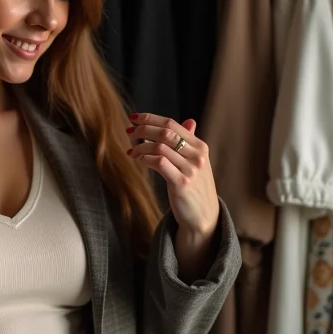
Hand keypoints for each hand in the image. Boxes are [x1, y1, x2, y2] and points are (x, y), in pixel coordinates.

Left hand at [125, 114, 218, 238]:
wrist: (204, 215)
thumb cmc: (196, 187)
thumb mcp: (197, 162)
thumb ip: (190, 142)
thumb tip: (189, 121)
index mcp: (200, 147)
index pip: (173, 124)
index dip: (151, 118)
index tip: (134, 118)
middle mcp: (198, 156)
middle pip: (165, 133)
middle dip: (143, 129)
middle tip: (129, 131)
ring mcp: (191, 169)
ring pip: (160, 147)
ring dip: (141, 146)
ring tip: (131, 151)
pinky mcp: (182, 183)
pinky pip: (159, 163)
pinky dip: (144, 158)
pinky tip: (137, 160)